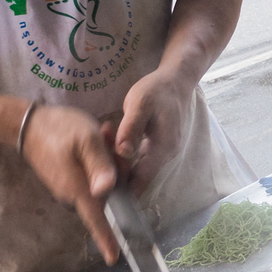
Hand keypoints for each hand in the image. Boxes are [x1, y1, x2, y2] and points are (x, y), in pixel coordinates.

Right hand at [18, 104, 119, 260]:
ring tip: (100, 134)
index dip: (105, 239)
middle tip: (108, 138)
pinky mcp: (68, 180)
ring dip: (108, 161)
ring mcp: (69, 188)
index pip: (95, 218)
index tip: (113, 258)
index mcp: (78, 188)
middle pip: (109, 193)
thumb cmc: (58, 130)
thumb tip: (107, 191)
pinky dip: (98, 161)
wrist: (27, 125)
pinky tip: (96, 139)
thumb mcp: (86, 140)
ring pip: (102, 183)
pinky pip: (91, 177)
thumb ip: (99, 165)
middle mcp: (73, 194)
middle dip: (117, 168)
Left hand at [113, 67, 194, 193]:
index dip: (123, 188)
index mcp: (164, 147)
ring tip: (101, 161)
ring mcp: (165, 153)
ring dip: (121, 169)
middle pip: (141, 178)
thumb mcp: (140, 103)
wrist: (176, 82)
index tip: (102, 190)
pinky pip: (142, 162)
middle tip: (96, 171)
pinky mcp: (159, 149)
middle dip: (118, 179)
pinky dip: (127, 161)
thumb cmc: (157, 91)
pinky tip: (112, 153)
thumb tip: (123, 152)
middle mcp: (167, 155)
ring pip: (140, 171)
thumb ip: (131, 128)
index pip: (143, 179)